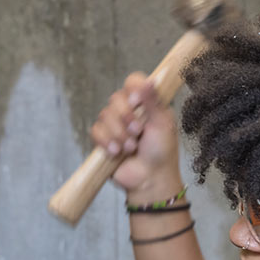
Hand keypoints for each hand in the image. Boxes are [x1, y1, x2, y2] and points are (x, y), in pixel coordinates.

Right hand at [89, 73, 179, 198]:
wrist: (150, 179)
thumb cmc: (162, 152)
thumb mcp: (163, 124)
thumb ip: (154, 102)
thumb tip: (151, 80)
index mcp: (145, 103)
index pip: (133, 82)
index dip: (132, 89)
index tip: (137, 102)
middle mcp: (128, 111)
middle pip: (115, 98)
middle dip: (126, 117)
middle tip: (138, 132)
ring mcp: (114, 125)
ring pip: (104, 115)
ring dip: (119, 133)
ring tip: (131, 148)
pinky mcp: (103, 139)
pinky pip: (96, 131)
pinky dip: (107, 142)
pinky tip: (117, 152)